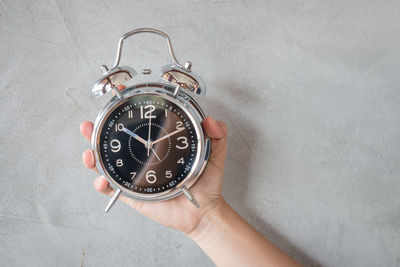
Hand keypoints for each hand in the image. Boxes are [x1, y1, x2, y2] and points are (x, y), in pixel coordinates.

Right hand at [80, 116, 227, 234]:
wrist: (204, 209)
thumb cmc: (207, 182)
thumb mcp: (214, 153)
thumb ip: (217, 134)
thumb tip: (211, 120)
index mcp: (158, 146)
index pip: (139, 126)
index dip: (126, 112)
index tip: (117, 97)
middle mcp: (143, 158)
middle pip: (115, 142)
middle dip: (98, 133)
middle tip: (88, 125)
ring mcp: (135, 175)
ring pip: (108, 163)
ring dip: (93, 156)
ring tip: (89, 152)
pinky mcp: (133, 194)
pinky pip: (112, 189)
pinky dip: (102, 184)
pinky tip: (100, 179)